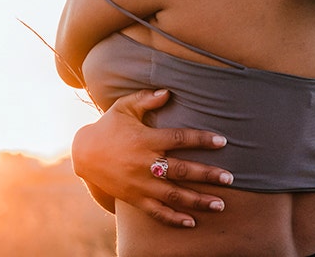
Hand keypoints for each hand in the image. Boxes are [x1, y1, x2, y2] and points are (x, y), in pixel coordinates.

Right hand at [71, 88, 234, 227]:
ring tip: (220, 204)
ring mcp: (140, 184)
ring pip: (173, 195)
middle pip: (181, 170)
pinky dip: (174, 218)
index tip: (222, 141)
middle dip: (207, 174)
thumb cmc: (108, 127)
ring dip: (198, 200)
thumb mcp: (124, 108)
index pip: (179, 138)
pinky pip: (156, 212)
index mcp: (146, 139)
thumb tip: (168, 92)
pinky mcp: (134, 198)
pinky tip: (192, 222)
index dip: (201, 139)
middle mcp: (145, 163)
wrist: (84, 154)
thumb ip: (146, 99)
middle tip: (230, 178)